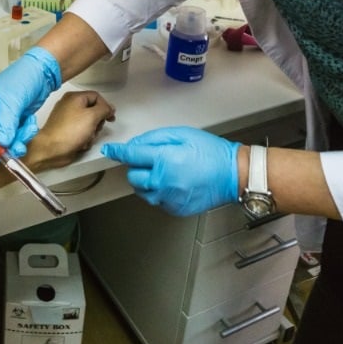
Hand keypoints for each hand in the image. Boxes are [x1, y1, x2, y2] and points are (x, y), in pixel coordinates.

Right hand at [0, 46, 61, 165]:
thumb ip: (6, 124)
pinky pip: (17, 135)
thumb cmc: (22, 77)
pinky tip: (31, 123)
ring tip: (28, 130)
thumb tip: (1, 143)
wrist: (43, 72)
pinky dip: (25, 133)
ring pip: (6, 139)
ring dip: (18, 139)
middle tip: (15, 150)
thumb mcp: (12, 102)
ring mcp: (3, 118)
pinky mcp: (16, 121)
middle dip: (4, 146)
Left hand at [24, 91, 116, 170]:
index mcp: (74, 98)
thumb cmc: (68, 132)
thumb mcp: (92, 116)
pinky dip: (84, 139)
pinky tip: (80, 143)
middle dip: (97, 123)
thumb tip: (109, 108)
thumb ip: (104, 109)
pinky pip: (82, 133)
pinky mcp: (67, 131)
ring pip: (90, 124)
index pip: (96, 97)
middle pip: (94, 111)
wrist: (52, 149)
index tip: (110, 116)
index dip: (106, 106)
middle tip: (95, 128)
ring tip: (86, 137)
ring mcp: (68, 119)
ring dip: (91, 133)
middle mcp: (70, 106)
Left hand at [101, 127, 239, 215]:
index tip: (110, 151)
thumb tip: (135, 145)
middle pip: (133, 176)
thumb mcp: (182, 135)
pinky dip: (159, 192)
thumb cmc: (211, 153)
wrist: (233, 174)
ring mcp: (169, 198)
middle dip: (138, 167)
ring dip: (147, 181)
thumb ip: (155, 139)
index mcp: (165, 160)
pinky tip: (173, 183)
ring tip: (165, 172)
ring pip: (143, 191)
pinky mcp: (175, 208)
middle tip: (153, 160)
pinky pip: (157, 200)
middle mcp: (164, 182)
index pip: (131, 155)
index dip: (118, 152)